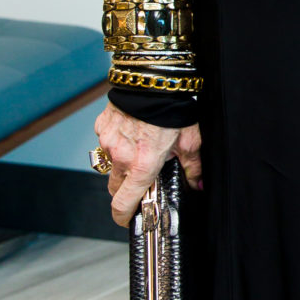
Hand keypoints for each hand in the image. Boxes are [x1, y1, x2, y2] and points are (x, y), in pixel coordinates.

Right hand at [92, 105, 202, 225]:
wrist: (153, 79)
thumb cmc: (173, 109)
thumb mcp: (190, 141)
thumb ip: (192, 167)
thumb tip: (198, 184)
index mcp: (142, 165)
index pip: (123, 203)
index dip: (123, 217)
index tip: (128, 220)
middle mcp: (120, 157)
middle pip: (115, 187)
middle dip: (126, 190)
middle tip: (141, 182)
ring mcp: (108, 142)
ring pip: (110, 164)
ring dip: (122, 164)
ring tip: (140, 149)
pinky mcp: (102, 127)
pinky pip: (106, 144)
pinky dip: (117, 143)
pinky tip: (133, 132)